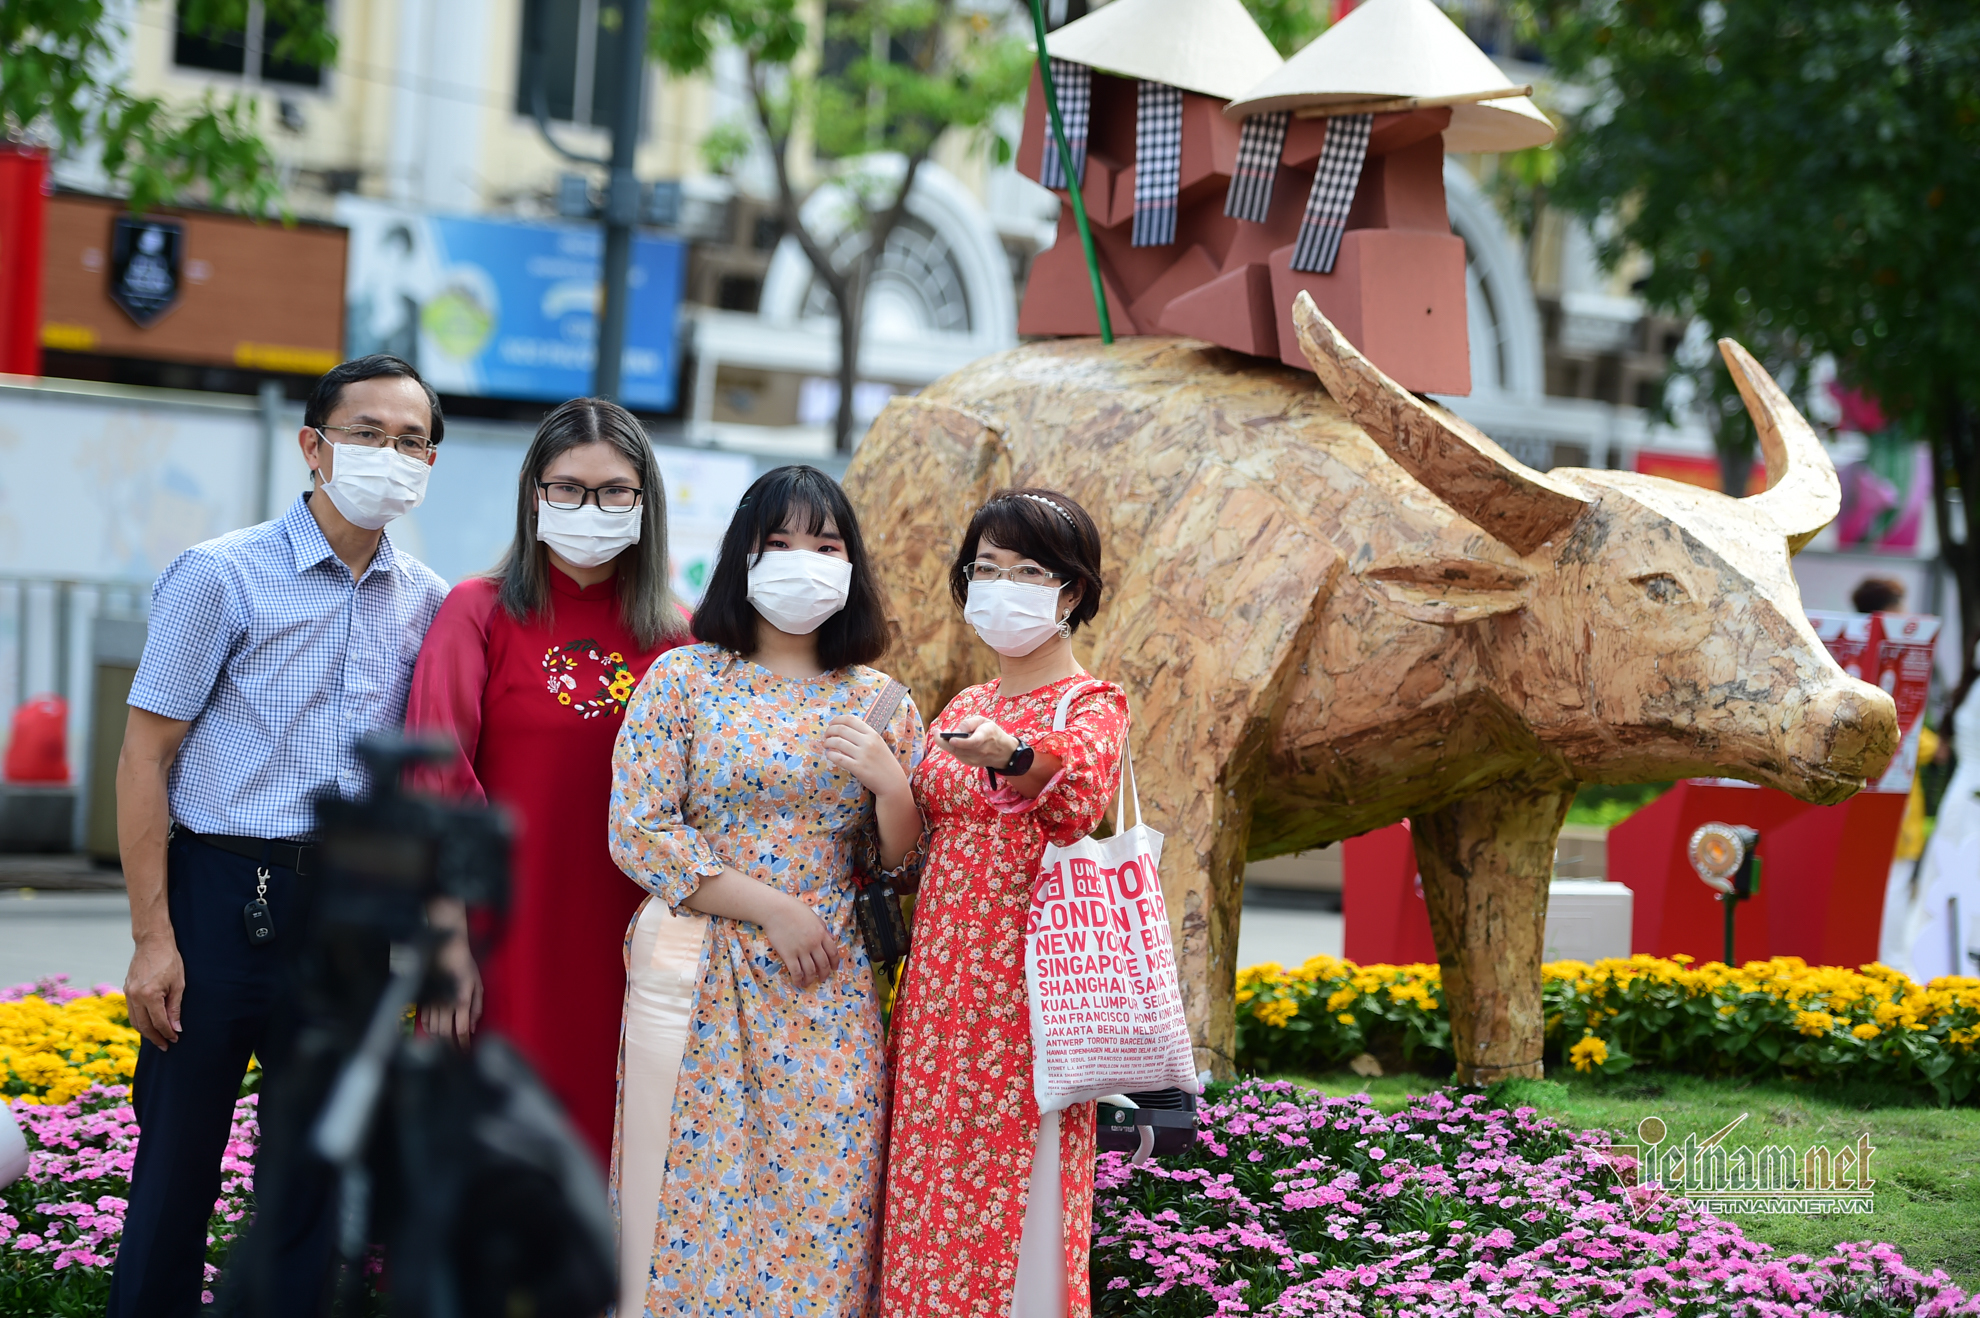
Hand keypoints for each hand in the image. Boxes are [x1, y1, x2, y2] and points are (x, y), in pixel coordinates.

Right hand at [125, 935, 184, 1049]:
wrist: (152, 942)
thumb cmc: (169, 960)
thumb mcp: (178, 984)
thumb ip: (175, 1008)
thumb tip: (176, 1028)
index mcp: (149, 995)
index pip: (159, 1022)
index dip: (167, 1033)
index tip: (175, 1039)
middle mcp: (135, 997)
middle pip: (144, 1026)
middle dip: (156, 1038)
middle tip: (166, 1046)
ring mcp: (128, 994)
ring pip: (135, 1021)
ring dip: (146, 1033)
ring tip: (158, 1039)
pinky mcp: (126, 990)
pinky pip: (132, 1012)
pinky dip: (139, 1022)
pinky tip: (148, 1025)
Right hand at [420, 930, 482, 1046]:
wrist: (445, 950)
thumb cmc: (465, 966)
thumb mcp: (478, 985)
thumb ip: (476, 1008)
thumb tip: (473, 1028)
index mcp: (461, 1001)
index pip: (461, 1030)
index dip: (462, 1044)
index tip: (464, 1052)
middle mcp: (445, 1004)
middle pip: (444, 1034)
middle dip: (449, 1046)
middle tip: (454, 1051)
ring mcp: (432, 1002)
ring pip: (432, 1030)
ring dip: (439, 1039)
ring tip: (446, 1043)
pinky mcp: (423, 1000)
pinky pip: (423, 1021)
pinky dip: (428, 1029)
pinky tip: (434, 1030)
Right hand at [760, 892, 840, 988]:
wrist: (776, 910)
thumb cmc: (794, 910)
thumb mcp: (814, 917)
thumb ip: (822, 928)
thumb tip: (829, 938)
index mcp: (821, 934)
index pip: (832, 952)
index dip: (834, 963)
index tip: (834, 968)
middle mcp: (814, 944)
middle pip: (823, 964)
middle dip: (824, 974)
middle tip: (822, 978)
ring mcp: (801, 950)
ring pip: (810, 970)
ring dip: (811, 979)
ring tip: (809, 982)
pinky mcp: (788, 955)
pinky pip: (796, 971)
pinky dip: (798, 979)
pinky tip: (798, 983)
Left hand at [824, 714, 909, 798]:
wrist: (892, 782)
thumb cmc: (884, 763)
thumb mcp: (879, 744)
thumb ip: (865, 736)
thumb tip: (845, 729)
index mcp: (873, 734)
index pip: (851, 720)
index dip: (837, 719)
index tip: (831, 724)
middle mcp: (868, 742)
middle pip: (841, 729)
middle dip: (829, 730)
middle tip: (826, 735)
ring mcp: (863, 755)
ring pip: (837, 742)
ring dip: (828, 742)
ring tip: (826, 745)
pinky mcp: (858, 768)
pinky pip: (838, 758)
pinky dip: (830, 754)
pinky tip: (829, 754)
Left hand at [936, 714, 1021, 769]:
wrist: (1004, 752)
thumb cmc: (992, 733)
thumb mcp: (984, 721)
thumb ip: (969, 723)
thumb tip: (955, 730)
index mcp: (986, 737)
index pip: (973, 742)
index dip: (961, 742)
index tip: (951, 738)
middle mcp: (980, 750)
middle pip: (958, 749)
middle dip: (944, 741)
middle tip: (936, 732)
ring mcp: (975, 759)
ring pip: (955, 752)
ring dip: (946, 743)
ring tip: (941, 734)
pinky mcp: (970, 763)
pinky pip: (957, 755)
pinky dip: (952, 748)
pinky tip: (950, 741)